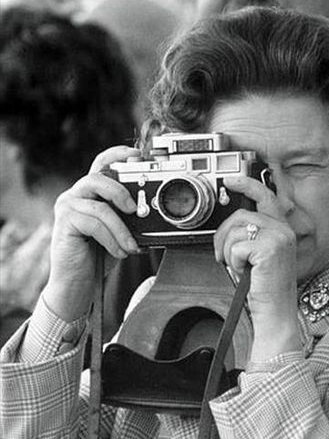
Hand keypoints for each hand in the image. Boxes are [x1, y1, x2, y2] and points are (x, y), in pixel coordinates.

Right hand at [43, 146, 139, 320]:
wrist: (77, 284)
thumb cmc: (98, 256)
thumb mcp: (119, 232)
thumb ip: (129, 217)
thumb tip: (153, 212)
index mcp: (91, 193)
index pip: (101, 163)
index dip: (118, 154)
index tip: (137, 155)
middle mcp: (76, 195)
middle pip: (98, 177)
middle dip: (121, 191)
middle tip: (135, 210)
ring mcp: (67, 207)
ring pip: (100, 207)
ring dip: (122, 229)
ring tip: (132, 246)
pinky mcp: (64, 223)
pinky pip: (94, 224)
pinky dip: (112, 239)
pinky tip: (120, 252)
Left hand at [214, 176, 299, 360]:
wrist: (275, 313)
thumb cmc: (265, 289)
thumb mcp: (258, 256)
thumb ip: (251, 235)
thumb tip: (232, 225)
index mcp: (282, 229)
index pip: (265, 196)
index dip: (247, 184)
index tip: (231, 180)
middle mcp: (283, 230)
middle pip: (241, 215)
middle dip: (224, 235)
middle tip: (223, 253)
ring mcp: (278, 238)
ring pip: (236, 231)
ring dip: (229, 252)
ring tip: (239, 267)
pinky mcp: (269, 248)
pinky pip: (236, 247)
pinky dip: (233, 262)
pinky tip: (244, 272)